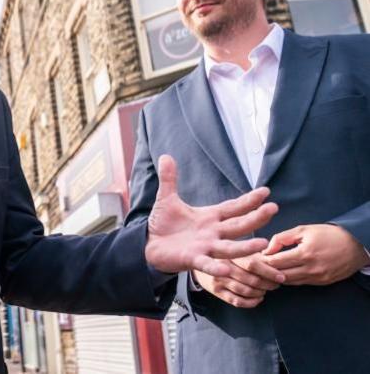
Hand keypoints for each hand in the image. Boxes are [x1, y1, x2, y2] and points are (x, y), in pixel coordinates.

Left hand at [145, 155, 277, 275]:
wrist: (150, 245)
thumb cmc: (164, 224)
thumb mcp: (167, 199)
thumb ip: (169, 179)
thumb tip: (165, 156)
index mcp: (209, 217)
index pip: (233, 207)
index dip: (249, 200)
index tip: (266, 191)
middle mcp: (213, 233)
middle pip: (238, 225)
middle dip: (256, 218)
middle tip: (274, 208)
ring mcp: (205, 247)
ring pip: (229, 248)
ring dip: (245, 246)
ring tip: (263, 243)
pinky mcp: (192, 259)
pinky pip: (206, 264)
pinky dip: (215, 267)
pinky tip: (225, 270)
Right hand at [193, 253, 283, 307]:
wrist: (197, 260)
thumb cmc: (223, 253)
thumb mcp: (234, 245)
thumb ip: (250, 249)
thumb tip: (272, 251)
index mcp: (228, 253)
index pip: (253, 265)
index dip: (269, 272)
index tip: (281, 276)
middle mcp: (222, 267)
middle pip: (251, 280)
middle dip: (268, 284)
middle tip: (276, 283)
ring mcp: (218, 280)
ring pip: (246, 291)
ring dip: (261, 293)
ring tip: (266, 289)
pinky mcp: (216, 291)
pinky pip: (237, 301)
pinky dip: (252, 302)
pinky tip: (258, 298)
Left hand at [263, 224, 369, 285]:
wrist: (356, 245)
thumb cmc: (328, 234)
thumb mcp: (304, 230)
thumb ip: (282, 238)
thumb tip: (267, 249)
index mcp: (304, 254)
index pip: (275, 262)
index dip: (262, 260)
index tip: (253, 257)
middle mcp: (310, 269)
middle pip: (279, 275)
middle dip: (265, 271)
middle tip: (255, 266)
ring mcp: (317, 278)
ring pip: (289, 282)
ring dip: (276, 277)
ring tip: (265, 270)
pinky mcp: (322, 283)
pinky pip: (299, 283)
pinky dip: (288, 279)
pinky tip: (281, 273)